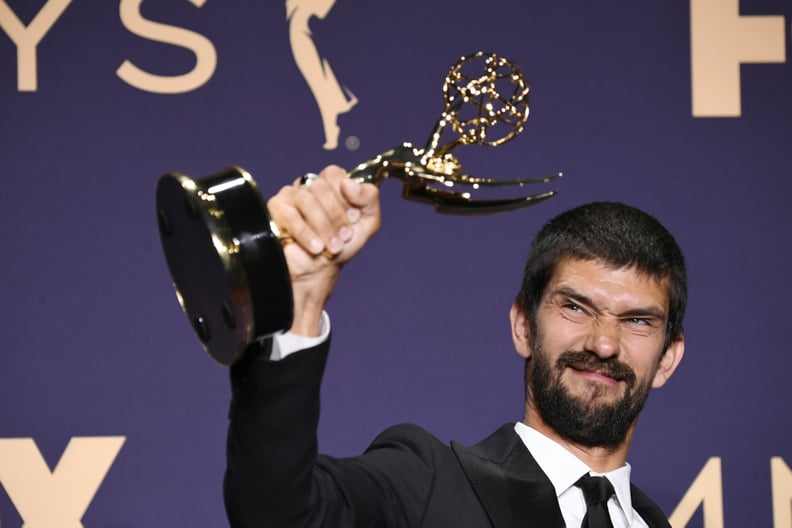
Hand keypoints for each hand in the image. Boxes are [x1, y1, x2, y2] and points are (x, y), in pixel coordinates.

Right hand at [266, 165, 380, 335]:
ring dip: (324, 227)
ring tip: (331, 247)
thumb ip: (369, 198)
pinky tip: (316, 248)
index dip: (345, 196)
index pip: (334, 174)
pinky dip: (307, 234)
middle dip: (336, 216)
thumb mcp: (367, 222)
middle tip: (343, 236)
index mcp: (329, 185)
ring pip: (307, 200)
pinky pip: (290, 216)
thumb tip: (349, 184)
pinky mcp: (275, 211)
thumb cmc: (340, 245)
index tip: (352, 217)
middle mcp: (307, 187)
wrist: (319, 272)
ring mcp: (289, 197)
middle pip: (321, 187)